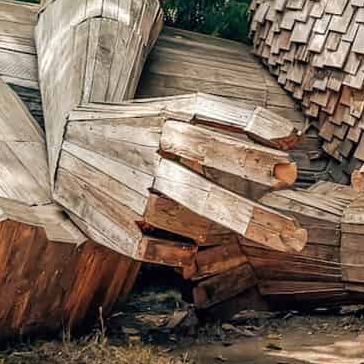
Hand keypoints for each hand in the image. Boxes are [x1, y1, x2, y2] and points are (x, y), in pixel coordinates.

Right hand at [54, 92, 307, 267]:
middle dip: (249, 216)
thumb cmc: (144, 125)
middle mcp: (145, 158)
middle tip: (297, 237)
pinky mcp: (107, 225)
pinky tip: (195, 254)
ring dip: (218, 231)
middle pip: (200, 189)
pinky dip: (172, 252)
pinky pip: (145, 248)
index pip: (213, 135)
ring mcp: (125, 194)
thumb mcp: (182, 109)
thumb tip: (296, 135)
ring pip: (176, 221)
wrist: (67, 141)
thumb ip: (237, 119)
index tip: (293, 171)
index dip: (252, 154)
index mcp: (164, 122)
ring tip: (270, 237)